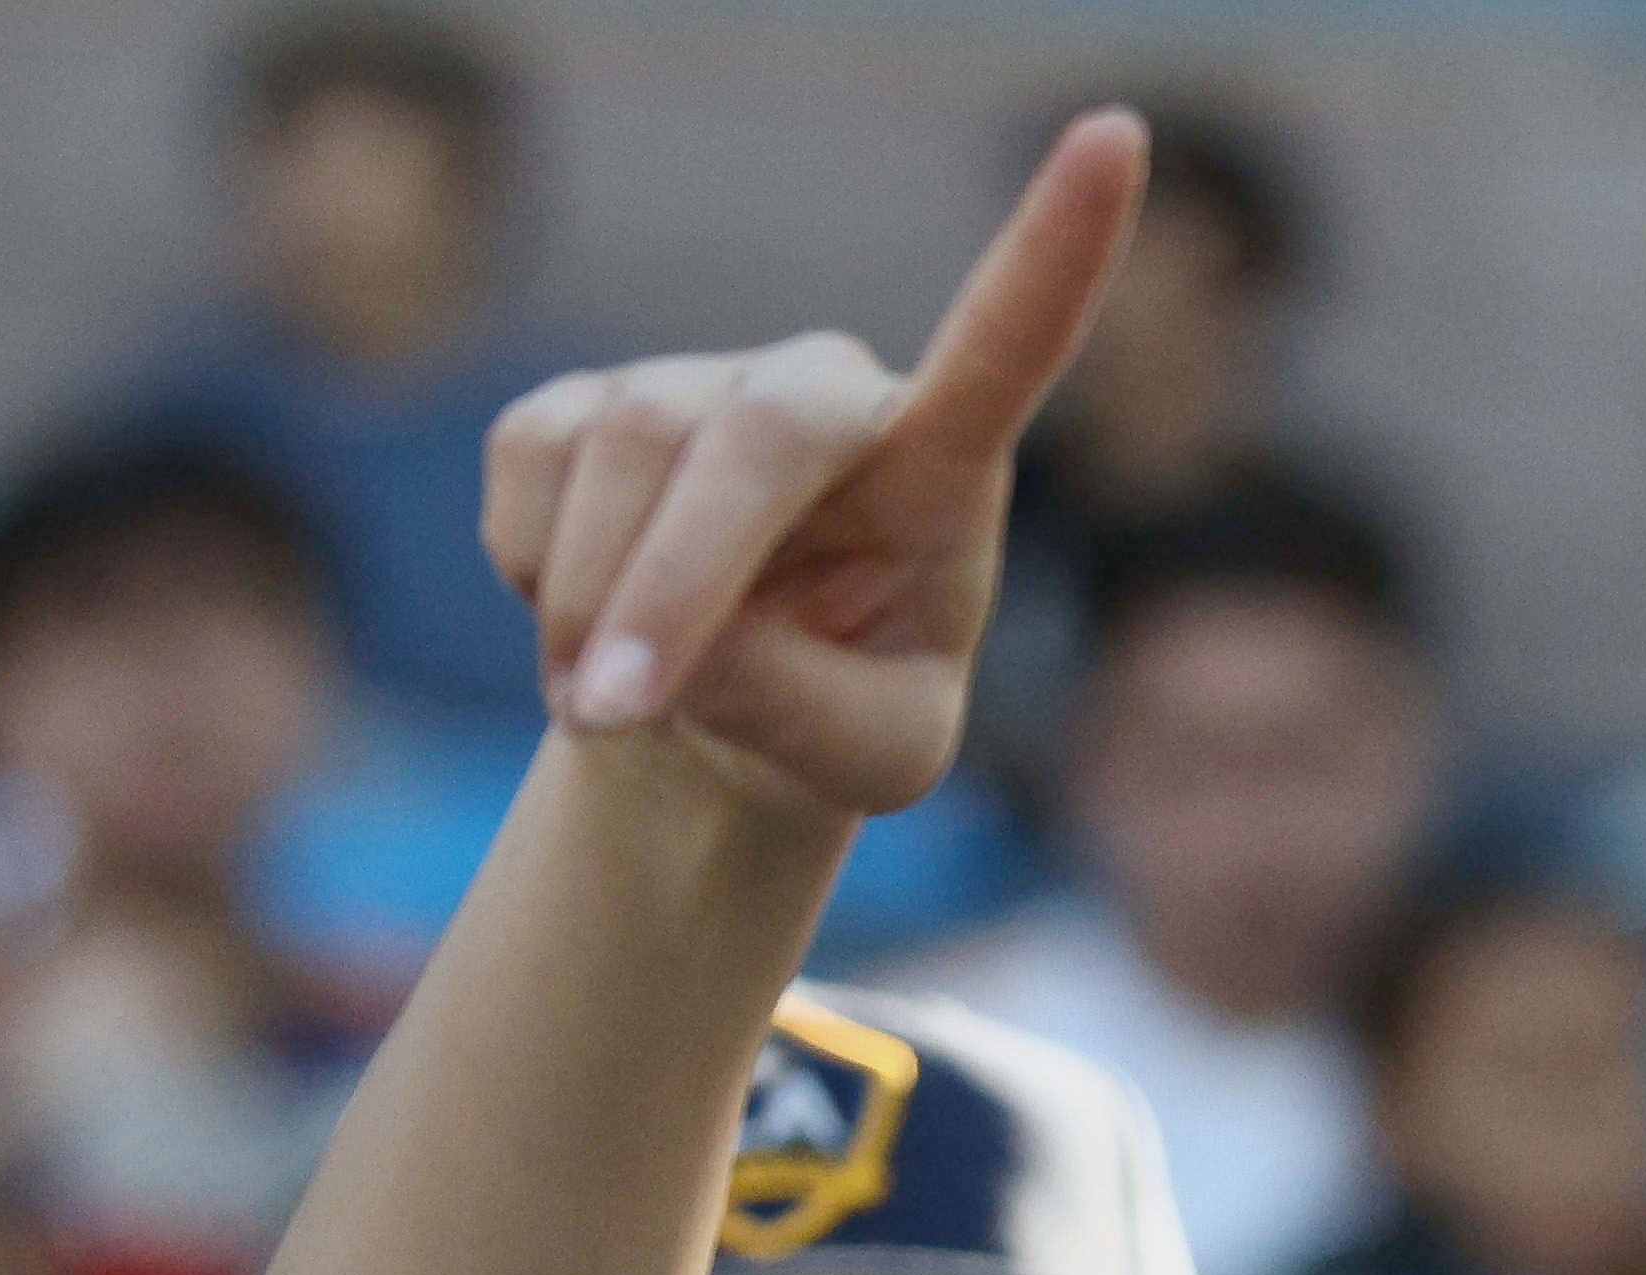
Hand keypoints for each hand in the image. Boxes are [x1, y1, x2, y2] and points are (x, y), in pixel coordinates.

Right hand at [478, 110, 1144, 816]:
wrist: (721, 717)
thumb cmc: (836, 721)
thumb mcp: (869, 765)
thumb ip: (809, 716)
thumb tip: (693, 647)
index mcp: (942, 467)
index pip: (1007, 346)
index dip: (1056, 247)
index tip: (1113, 137)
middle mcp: (830, 392)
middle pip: (755, 435)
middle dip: (675, 582)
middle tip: (619, 714)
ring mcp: (706, 380)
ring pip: (624, 446)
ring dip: (591, 601)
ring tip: (606, 711)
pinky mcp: (590, 396)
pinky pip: (533, 463)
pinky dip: (534, 570)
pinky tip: (578, 626)